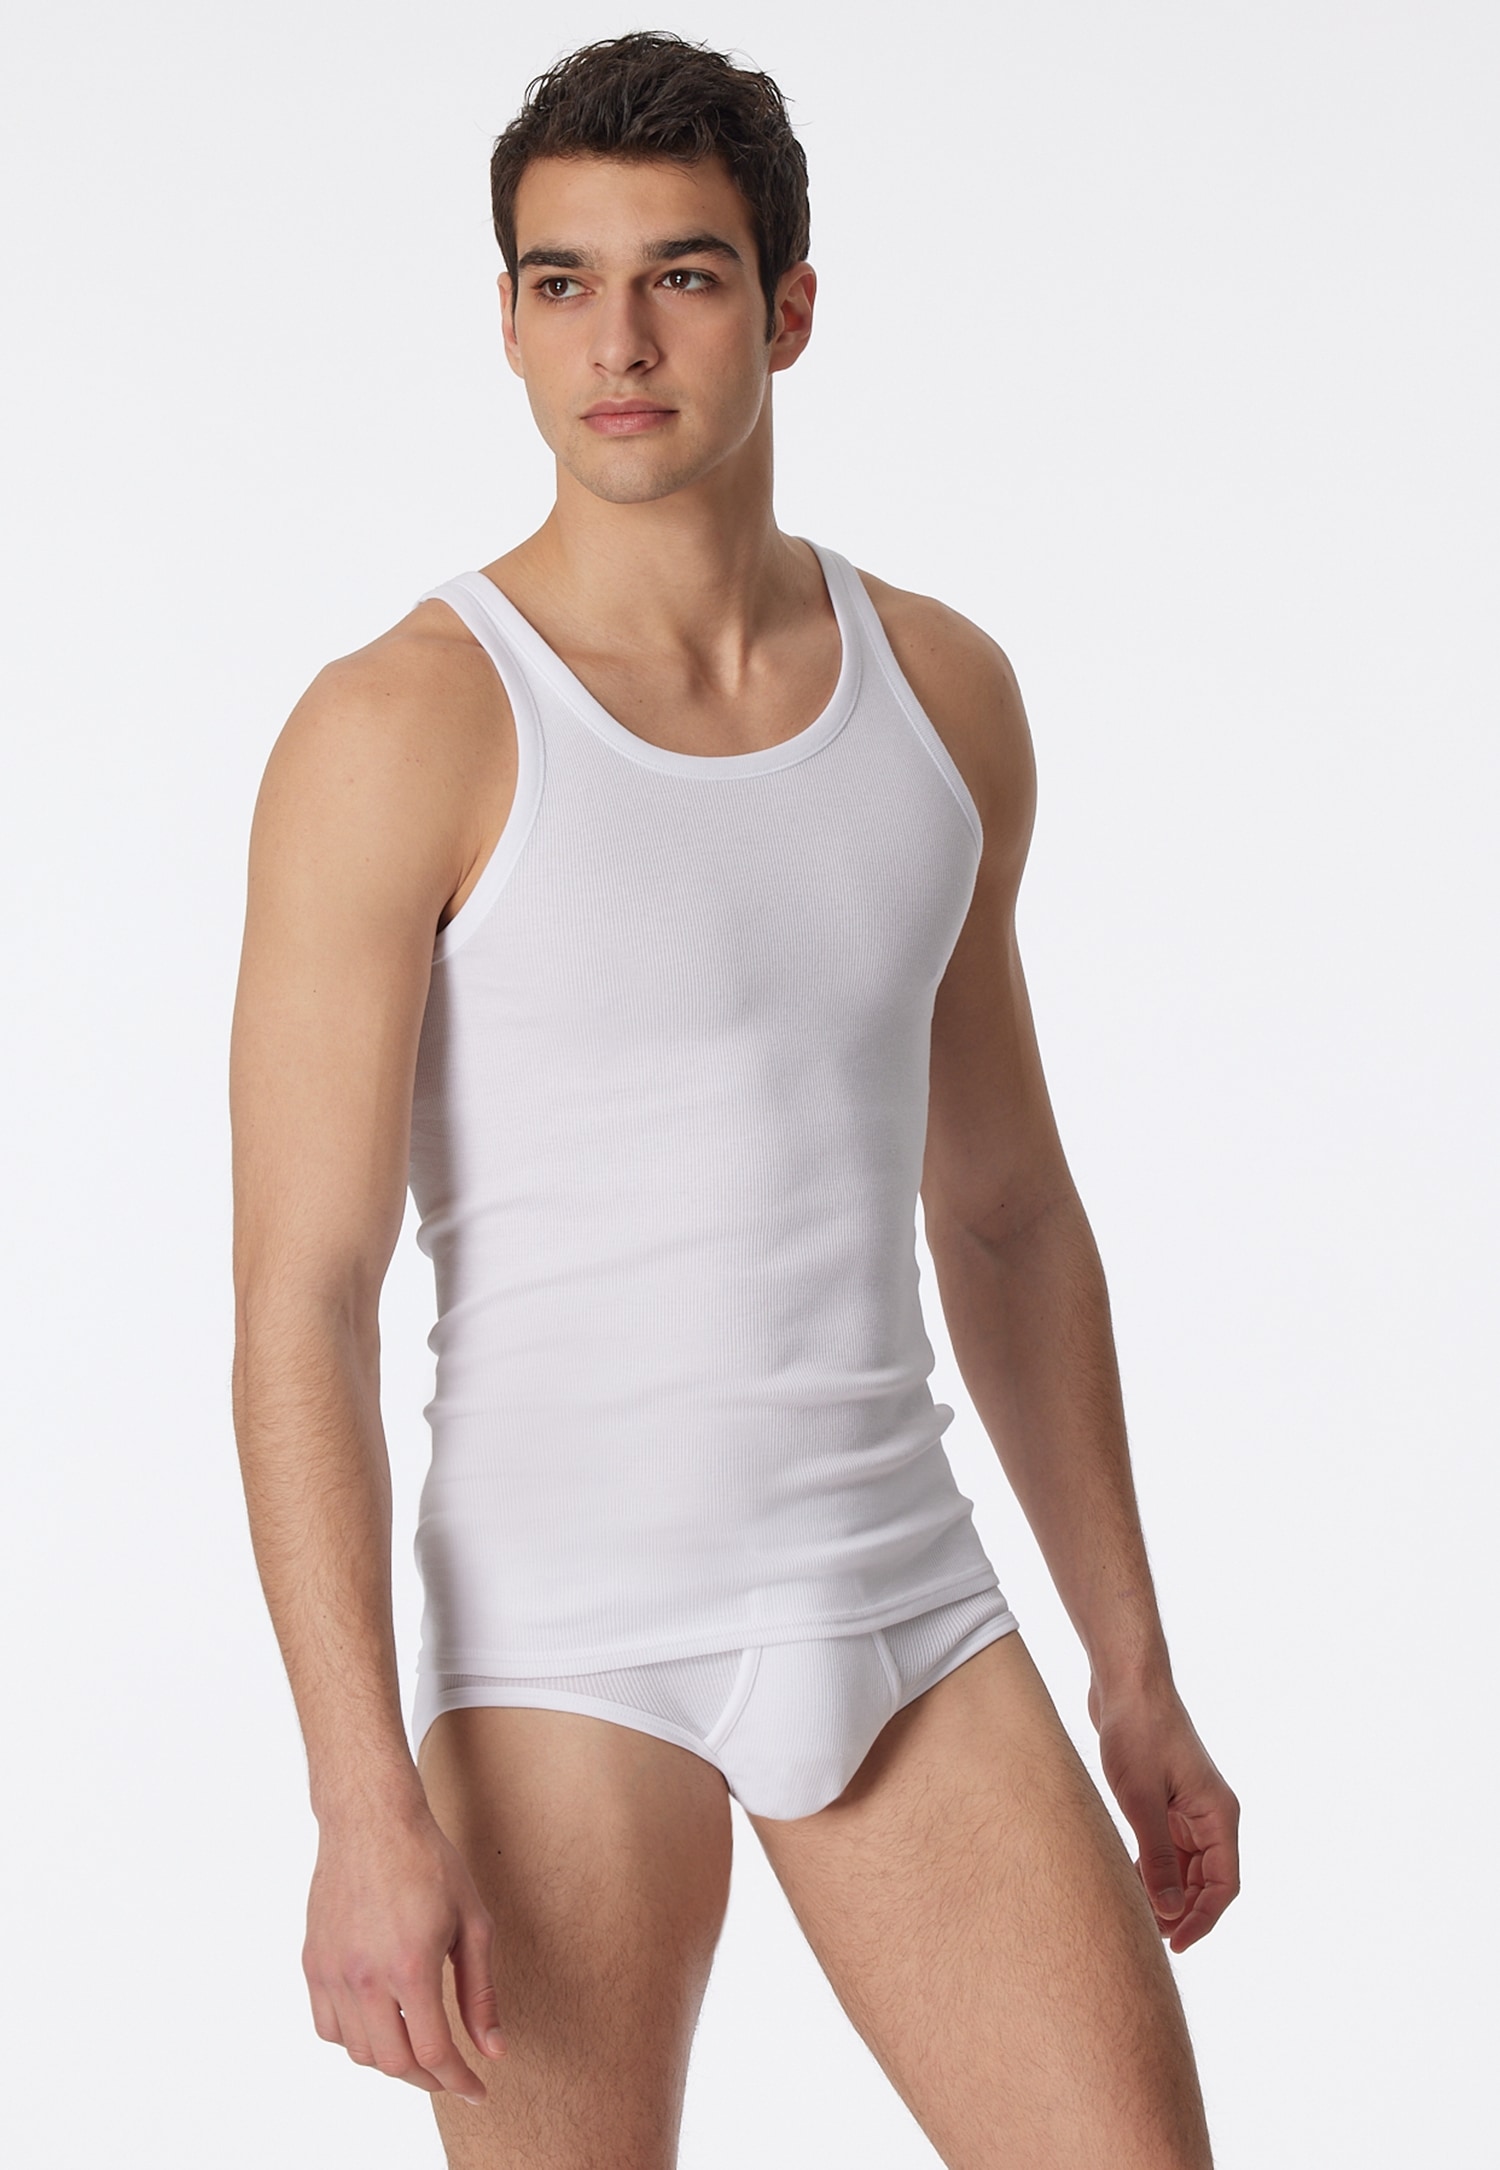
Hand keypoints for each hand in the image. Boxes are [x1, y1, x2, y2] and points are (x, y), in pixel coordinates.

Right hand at [303, 1802, 506, 2103]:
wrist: (371, 1819)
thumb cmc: (428, 1862)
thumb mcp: (472, 1921)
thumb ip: (481, 1992)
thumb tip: (493, 2049)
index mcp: (410, 1966)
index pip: (432, 2052)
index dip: (458, 2081)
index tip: (476, 2090)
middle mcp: (365, 1977)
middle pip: (393, 2063)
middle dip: (428, 2079)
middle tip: (450, 2072)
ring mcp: (332, 1971)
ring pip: (358, 2052)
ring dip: (391, 2060)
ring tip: (417, 2045)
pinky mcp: (313, 1963)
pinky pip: (327, 2027)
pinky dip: (354, 2040)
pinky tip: (379, 2024)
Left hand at [1087, 1673, 1239, 1953]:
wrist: (1125, 1682)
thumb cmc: (1136, 1732)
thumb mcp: (1142, 1800)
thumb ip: (1158, 1857)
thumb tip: (1169, 1911)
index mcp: (1218, 1814)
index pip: (1224, 1885)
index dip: (1202, 1919)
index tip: (1174, 1943)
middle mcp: (1210, 1813)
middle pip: (1206, 1880)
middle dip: (1181, 1910)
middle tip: (1146, 1934)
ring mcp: (1188, 1806)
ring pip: (1185, 1866)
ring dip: (1166, 1891)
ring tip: (1136, 1914)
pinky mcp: (1166, 1798)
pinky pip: (1167, 1846)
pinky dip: (1153, 1867)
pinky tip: (1128, 1880)